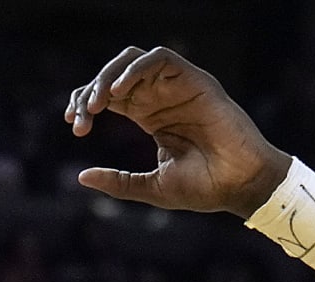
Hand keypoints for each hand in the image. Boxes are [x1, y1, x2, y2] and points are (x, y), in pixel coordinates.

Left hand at [67, 46, 289, 219]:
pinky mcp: (193, 79)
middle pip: (115, 76)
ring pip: (133, 61)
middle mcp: (160, 97)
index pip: (109, 97)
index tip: (75, 125)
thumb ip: (119, 181)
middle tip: (82, 116)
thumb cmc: (204, 189)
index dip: (86, 103)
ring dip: (109, 76)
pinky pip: (160, 58)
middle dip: (91, 90)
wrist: (240, 185)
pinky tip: (120, 91)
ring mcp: (176, 86)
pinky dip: (136, 69)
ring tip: (97, 102)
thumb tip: (81, 176)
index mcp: (149, 116)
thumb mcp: (152, 187)